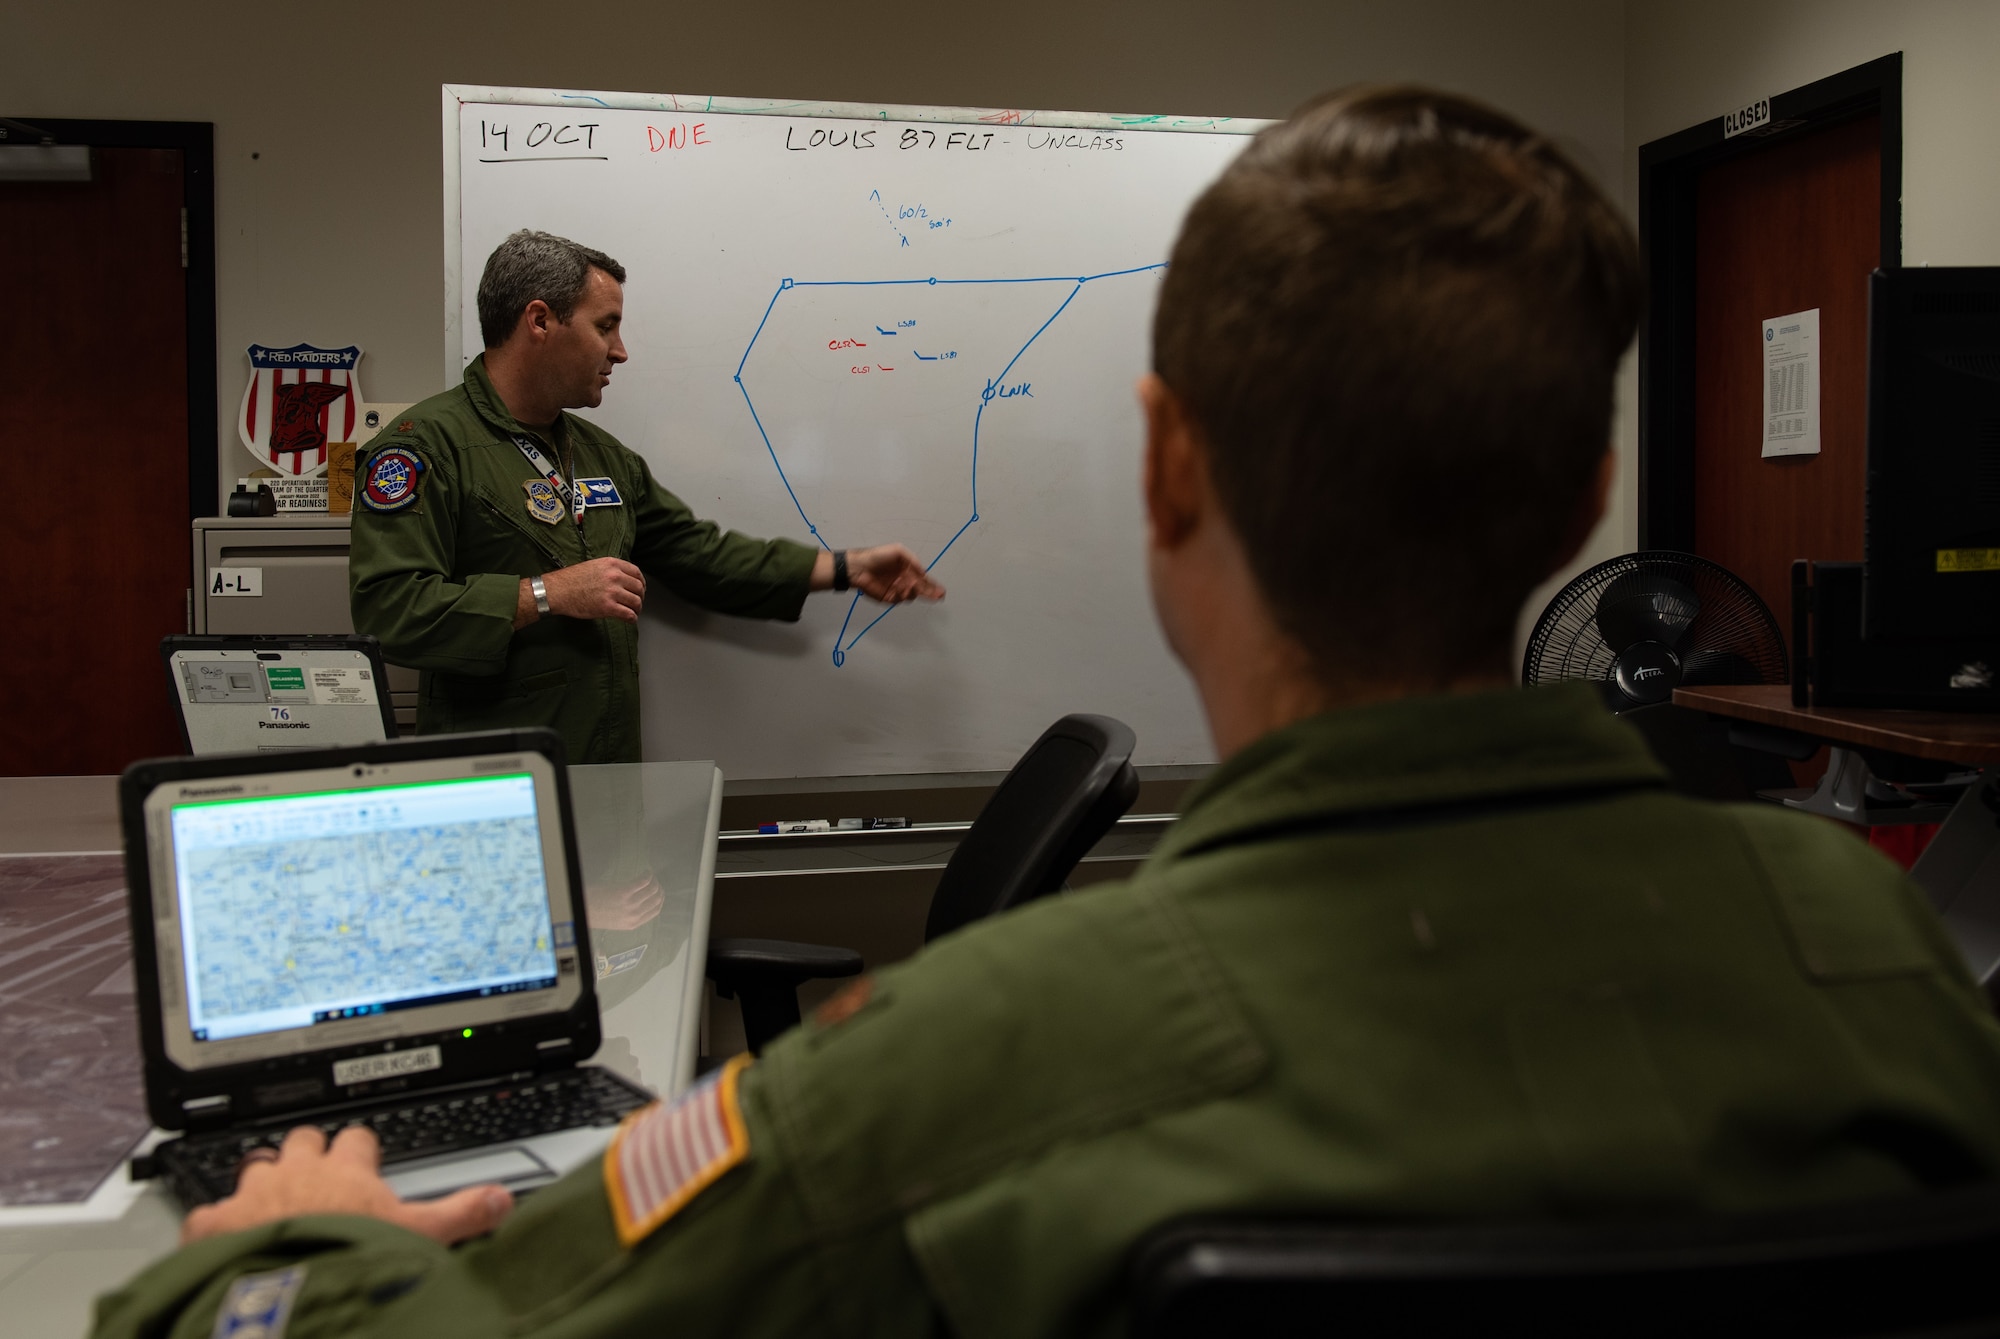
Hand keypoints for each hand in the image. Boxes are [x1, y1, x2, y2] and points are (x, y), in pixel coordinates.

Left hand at [180, 1125, 512, 1246]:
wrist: (284, 1289)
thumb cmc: (350, 1259)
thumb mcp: (420, 1238)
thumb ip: (462, 1215)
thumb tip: (502, 1201)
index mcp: (346, 1171)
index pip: (356, 1139)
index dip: (359, 1148)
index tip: (362, 1154)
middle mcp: (298, 1172)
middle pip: (303, 1140)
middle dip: (308, 1150)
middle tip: (315, 1169)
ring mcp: (252, 1194)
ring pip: (255, 1164)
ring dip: (263, 1178)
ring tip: (269, 1198)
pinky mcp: (212, 1223)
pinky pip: (208, 1210)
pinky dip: (214, 1222)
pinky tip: (218, 1237)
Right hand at [542, 557, 646, 622]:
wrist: (557, 591)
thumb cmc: (571, 579)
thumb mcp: (594, 566)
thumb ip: (610, 570)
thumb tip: (623, 579)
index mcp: (611, 564)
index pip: (636, 572)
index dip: (641, 582)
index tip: (641, 589)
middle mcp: (614, 576)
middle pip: (639, 587)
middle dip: (640, 596)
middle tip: (636, 602)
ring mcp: (612, 592)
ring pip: (636, 601)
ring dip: (637, 609)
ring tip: (633, 612)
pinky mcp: (608, 607)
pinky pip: (628, 614)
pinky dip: (632, 618)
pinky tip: (629, 620)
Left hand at [584, 870, 664, 930]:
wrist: (582, 909)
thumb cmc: (596, 913)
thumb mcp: (617, 921)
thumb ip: (630, 915)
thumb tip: (642, 903)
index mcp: (633, 924)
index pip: (656, 911)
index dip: (660, 899)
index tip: (659, 891)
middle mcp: (634, 915)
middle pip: (657, 899)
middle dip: (659, 888)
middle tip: (655, 881)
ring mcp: (630, 904)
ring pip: (652, 889)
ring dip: (654, 879)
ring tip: (650, 874)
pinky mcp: (623, 892)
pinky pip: (643, 882)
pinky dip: (648, 874)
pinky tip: (646, 871)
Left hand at [828, 545, 945, 603]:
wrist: (859, 568)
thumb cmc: (877, 556)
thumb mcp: (898, 551)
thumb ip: (913, 560)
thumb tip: (923, 572)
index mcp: (907, 569)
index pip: (923, 579)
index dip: (933, 585)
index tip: (941, 590)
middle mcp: (904, 580)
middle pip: (921, 590)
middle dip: (930, 593)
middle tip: (938, 596)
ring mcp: (897, 590)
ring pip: (912, 595)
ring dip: (912, 590)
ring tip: (908, 584)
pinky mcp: (889, 598)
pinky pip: (900, 599)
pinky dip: (902, 594)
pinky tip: (899, 586)